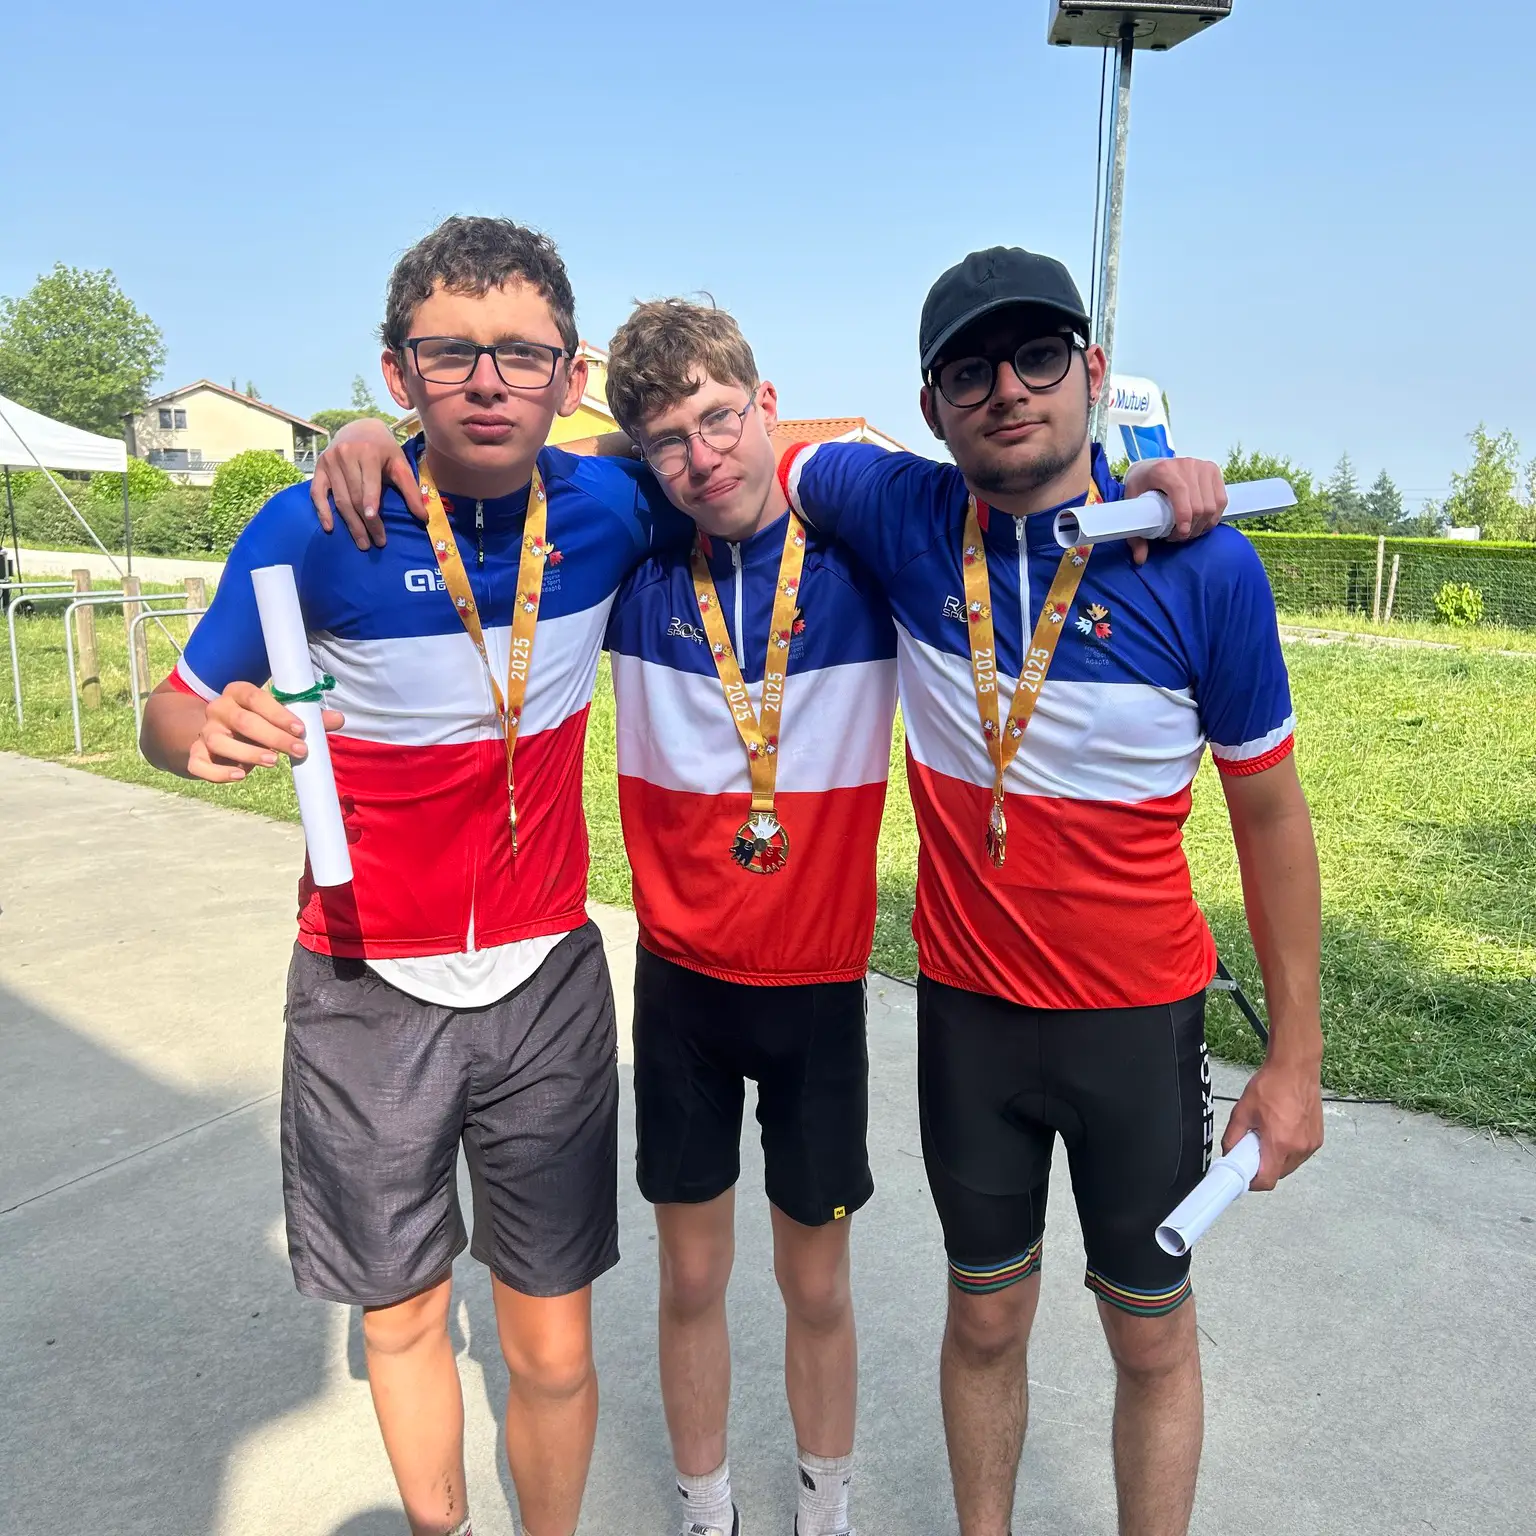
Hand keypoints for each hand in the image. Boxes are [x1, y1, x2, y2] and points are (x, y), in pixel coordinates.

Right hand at [188, 681, 343, 783]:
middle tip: (299, 750)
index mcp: (239, 693)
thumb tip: (340, 719)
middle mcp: (218, 708)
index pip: (256, 697)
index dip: (278, 713)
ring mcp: (205, 731)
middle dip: (273, 736)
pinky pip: (199, 764)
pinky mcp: (196, 754)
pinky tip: (240, 776)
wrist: (219, 734)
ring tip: (273, 762)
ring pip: (219, 741)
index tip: (301, 729)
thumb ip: (308, 718)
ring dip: (247, 753)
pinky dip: (217, 772)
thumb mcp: (280, 717)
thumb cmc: (258, 723)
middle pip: (242, 720)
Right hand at [309, 419, 418, 549]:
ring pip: (339, 499)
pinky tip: (329, 527)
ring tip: (362, 542)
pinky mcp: (319, 467)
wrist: (359, 428)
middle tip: (375, 543)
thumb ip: (411, 490)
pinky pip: (317, 492)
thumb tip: (422, 517)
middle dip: (365, 523)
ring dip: (350, 524)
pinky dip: (322, 511)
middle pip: (355, 497)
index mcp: (368, 452)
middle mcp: (345, 455)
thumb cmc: (384, 450)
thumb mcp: (400, 464)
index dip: (371, 505)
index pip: (369, 485)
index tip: (374, 524)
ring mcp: (329, 461)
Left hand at [1123, 457, 1227, 565]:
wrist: (1150, 467)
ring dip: (1204, 524)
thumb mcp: (1132, 506)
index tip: (1180, 534)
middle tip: (1178, 537)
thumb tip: (1140, 559)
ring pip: (1213, 504)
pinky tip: (1202, 523)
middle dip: (1192, 528)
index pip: (1181, 492)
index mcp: (1163, 470)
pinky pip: (1221, 499)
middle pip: (1200, 504)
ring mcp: (1201, 466)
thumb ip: (1135, 534)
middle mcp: (1185, 464)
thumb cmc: (1141, 486)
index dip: (1184, 517)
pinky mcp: (1212, 470)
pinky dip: (1214, 516)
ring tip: (1189, 532)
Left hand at [1222, 1058, 1323, 1191]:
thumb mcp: (1242, 1111)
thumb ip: (1233, 1137)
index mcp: (1279, 1143)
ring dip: (1275, 1159)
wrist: (1295, 1069)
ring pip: (1289, 1166)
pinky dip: (1288, 1150)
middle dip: (1262, 1166)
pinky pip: (1299, 1155)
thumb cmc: (1271, 1085)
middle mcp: (1299, 1147)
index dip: (1252, 1183)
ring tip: (1267, 1136)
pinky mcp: (1317, 1139)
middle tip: (1251, 1149)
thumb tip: (1229, 1154)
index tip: (1244, 1176)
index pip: (1267, 1180)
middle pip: (1277, 1174)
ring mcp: (1311, 1144)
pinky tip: (1280, 1132)